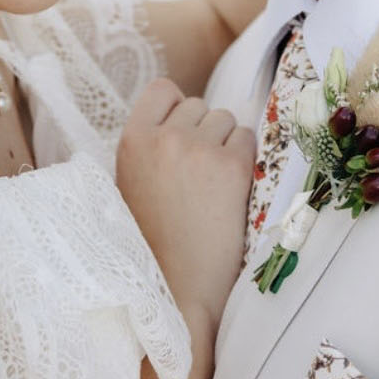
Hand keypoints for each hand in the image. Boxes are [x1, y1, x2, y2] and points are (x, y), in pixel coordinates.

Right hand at [116, 78, 254, 337]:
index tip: (181, 133)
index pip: (162, 89)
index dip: (176, 108)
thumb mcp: (131, 184)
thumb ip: (151, 146)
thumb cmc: (151, 243)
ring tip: (213, 184)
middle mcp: (165, 138)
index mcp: (132, 140)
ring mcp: (199, 150)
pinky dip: (244, 159)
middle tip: (198, 172)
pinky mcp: (232, 168)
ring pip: (226, 119)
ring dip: (225, 144)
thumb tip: (183, 117)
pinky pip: (247, 139)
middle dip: (202, 130)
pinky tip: (231, 190)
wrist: (176, 289)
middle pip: (198, 105)